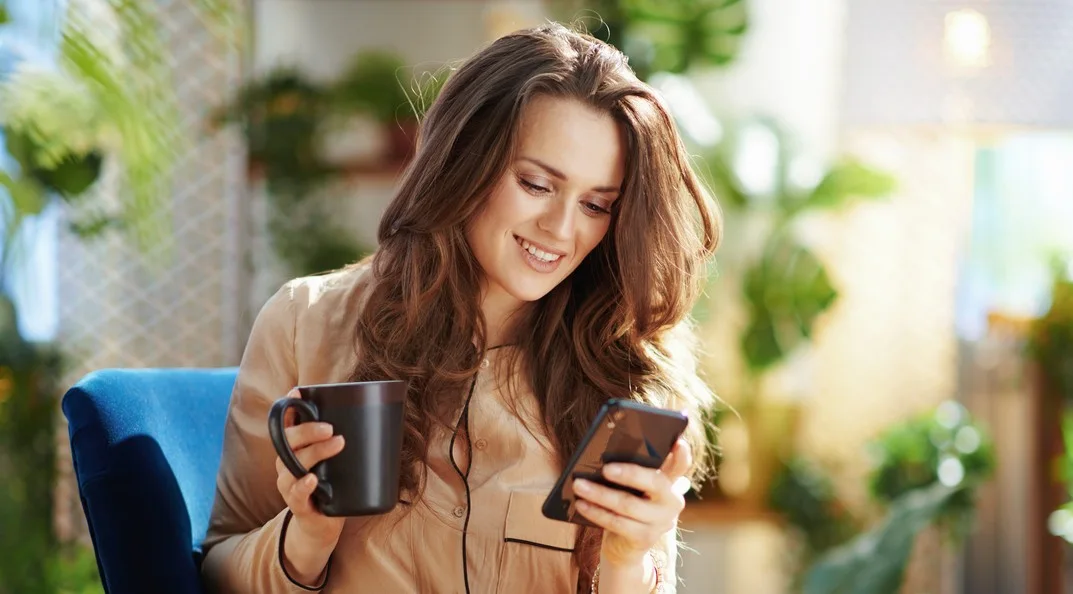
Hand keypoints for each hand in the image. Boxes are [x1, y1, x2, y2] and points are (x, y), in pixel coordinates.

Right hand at [275, 389, 346, 583]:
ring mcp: (289, 484)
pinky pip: (295, 494)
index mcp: (295, 449)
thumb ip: (347, 440)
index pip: (286, 423)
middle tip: (331, 428)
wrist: (322, 526)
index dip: (289, 407)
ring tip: (337, 443)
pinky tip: (313, 480)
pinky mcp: (297, 505)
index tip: (298, 391)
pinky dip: (303, 486)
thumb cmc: (332, 486)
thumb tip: (384, 417)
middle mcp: (286, 463)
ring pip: (292, 465)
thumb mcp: (338, 461)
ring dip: (315, 452)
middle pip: (288, 440)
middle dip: (308, 429)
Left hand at [573, 438, 691, 567]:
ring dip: (600, 494)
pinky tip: (582, 504)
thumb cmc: (628, 504)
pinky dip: (596, 512)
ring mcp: (661, 521)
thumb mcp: (634, 487)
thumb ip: (633, 470)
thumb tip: (606, 451)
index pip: (681, 464)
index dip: (682, 454)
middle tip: (605, 468)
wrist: (626, 545)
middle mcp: (672, 501)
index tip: (678, 442)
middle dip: (629, 474)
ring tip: (580, 485)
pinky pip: (617, 522)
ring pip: (628, 504)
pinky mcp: (645, 538)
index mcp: (670, 481)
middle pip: (654, 482)